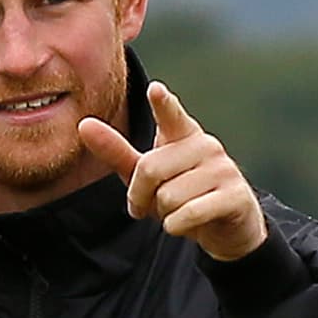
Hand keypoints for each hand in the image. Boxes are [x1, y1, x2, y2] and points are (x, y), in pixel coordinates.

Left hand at [78, 82, 266, 261]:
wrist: (227, 227)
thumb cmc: (183, 195)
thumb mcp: (146, 176)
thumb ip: (117, 152)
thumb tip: (84, 124)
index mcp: (183, 134)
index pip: (170, 115)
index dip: (163, 104)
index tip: (155, 90)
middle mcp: (206, 146)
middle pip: (150, 169)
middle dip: (142, 197)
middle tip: (152, 205)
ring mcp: (223, 170)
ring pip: (168, 197)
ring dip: (164, 214)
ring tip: (178, 212)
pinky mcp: (233, 196)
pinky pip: (188, 214)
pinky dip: (177, 226)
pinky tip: (186, 224)